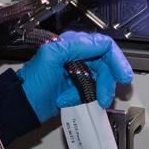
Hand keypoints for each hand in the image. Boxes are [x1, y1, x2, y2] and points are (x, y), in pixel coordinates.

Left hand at [16, 31, 133, 123]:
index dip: (115, 59)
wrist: (25, 105)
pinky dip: (97, 95)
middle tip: (107, 95)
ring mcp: (79, 71)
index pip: (102, 45)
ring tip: (100, 102)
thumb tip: (100, 43)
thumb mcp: (53, 56)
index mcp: (71, 44)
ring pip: (103, 77)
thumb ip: (77, 46)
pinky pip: (97, 88)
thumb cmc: (33, 82)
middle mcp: (77, 55)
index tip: (122, 75)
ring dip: (104, 90)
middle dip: (109, 79)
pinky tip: (93, 101)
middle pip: (106, 62)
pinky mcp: (80, 85)